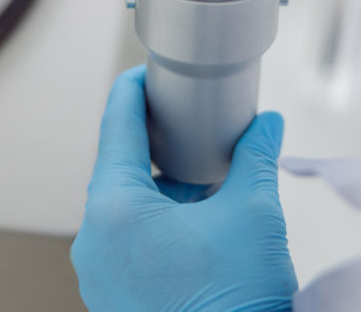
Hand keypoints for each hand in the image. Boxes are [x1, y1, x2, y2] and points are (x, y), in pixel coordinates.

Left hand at [71, 66, 297, 310]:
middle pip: (119, 164)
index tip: (150, 72)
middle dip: (155, 139)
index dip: (135, 88)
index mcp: (115, 208)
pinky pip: (126, 238)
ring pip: (123, 204)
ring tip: (199, 171)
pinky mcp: (113, 294)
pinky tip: (192, 216)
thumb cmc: (234, 305)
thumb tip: (266, 125)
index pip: (116, 123)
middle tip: (186, 118)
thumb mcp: (253, 216)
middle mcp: (94, 238)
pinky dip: (155, 218)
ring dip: (159, 183)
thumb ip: (256, 158)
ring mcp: (100, 270)